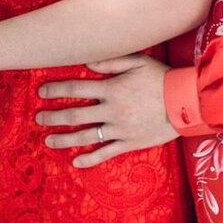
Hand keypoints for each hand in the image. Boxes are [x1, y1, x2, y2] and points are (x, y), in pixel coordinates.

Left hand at [35, 54, 176, 166]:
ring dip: (64, 138)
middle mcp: (111, 110)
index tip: (41, 92)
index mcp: (111, 88)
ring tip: (48, 140)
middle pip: (75, 114)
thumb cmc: (161, 78)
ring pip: (85, 136)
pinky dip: (90, 158)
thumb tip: (86, 62)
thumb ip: (110, 61)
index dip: (56, 89)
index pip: (76, 89)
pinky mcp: (128, 143)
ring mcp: (119, 129)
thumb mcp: (137, 61)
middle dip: (53, 115)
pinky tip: (76, 161)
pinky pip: (105, 153)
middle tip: (38, 117)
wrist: (184, 102)